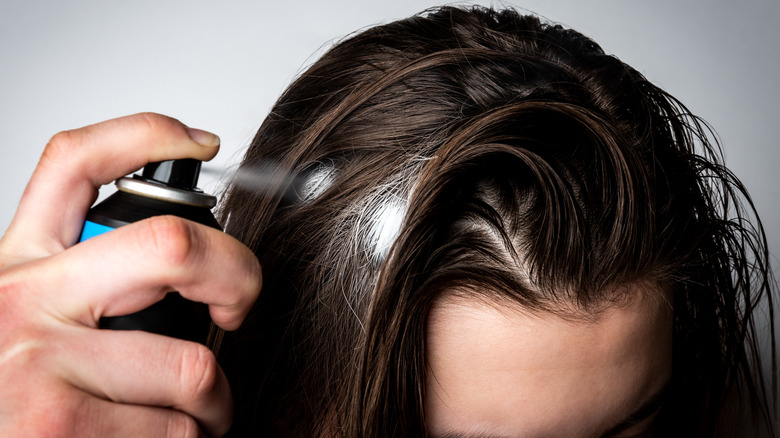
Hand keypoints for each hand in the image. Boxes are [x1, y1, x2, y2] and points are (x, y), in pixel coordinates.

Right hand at [0, 113, 261, 436]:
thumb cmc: (9, 394)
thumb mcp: (21, 317)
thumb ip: (81, 282)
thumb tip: (177, 259)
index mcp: (19, 264)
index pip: (75, 161)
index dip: (147, 133)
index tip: (202, 142)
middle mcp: (23, 300)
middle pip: (171, 244)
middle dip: (238, 274)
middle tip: (238, 307)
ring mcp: (37, 362)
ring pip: (191, 365)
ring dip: (214, 401)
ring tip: (194, 411)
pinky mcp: (56, 428)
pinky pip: (178, 429)